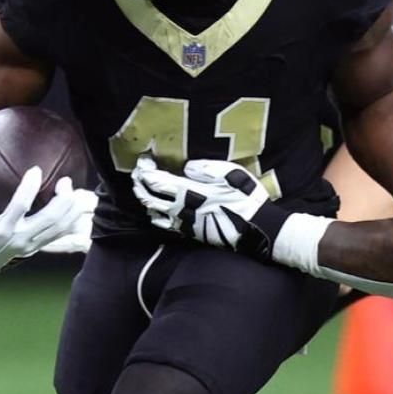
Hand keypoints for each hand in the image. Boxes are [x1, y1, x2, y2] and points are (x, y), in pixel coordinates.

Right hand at [0, 155, 96, 275]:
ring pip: (60, 228)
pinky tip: (77, 205)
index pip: (21, 206)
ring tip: (72, 189)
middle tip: (65, 181)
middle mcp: (19, 239)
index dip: (29, 187)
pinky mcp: (38, 248)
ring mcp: (31, 246)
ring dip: (72, 209)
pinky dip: (72, 219)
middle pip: (50, 220)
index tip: (36, 170)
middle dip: (63, 199)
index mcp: (2, 229)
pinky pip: (61, 234)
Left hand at [132, 156, 275, 253]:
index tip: (143, 160)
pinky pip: (166, 225)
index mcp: (187, 192)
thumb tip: (186, 167)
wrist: (256, 227)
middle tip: (137, 174)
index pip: (156, 181)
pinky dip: (157, 216)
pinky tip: (158, 211)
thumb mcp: (228, 173)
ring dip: (145, 201)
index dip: (145, 170)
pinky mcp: (190, 233)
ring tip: (144, 190)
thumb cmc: (244, 197)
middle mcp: (180, 209)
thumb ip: (203, 168)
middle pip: (148, 198)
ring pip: (154, 213)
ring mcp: (184, 224)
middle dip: (139, 185)